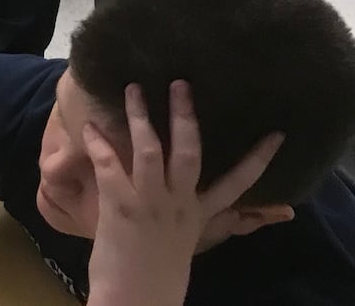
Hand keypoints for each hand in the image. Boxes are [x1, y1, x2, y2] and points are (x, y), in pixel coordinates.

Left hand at [84, 82, 283, 302]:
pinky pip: (110, 165)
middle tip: (180, 82)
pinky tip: (90, 127)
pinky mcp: (121, 206)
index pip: (238, 183)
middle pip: (189, 151)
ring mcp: (151, 203)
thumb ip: (204, 220)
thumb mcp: (188, 242)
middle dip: (185, 114)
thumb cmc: (159, 272)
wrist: (138, 300)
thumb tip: (226, 210)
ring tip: (133, 89)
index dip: (258, 159)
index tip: (276, 134)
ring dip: (140, 117)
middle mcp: (180, 204)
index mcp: (199, 214)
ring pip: (150, 150)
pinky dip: (100, 144)